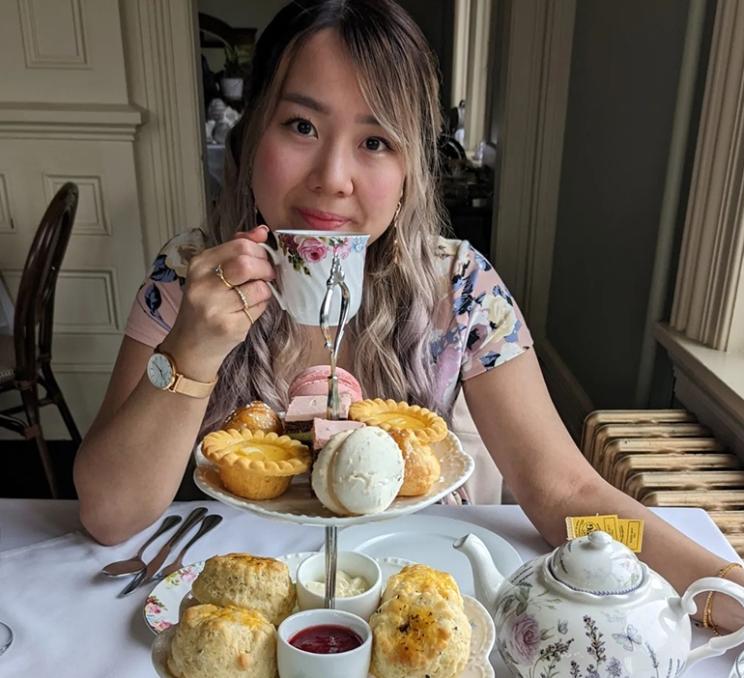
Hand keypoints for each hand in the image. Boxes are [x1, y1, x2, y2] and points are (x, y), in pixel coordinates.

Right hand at [160, 226, 274, 379]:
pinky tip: (248, 310)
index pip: (240, 245)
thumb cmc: (204, 306)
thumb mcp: (211, 273)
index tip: (262, 259)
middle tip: (267, 276)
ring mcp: (215, 307)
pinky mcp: (230, 327)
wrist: (190, 346)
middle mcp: (203, 284)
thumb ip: (236, 250)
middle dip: (266, 269)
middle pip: (248, 264)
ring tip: (255, 295)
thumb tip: (262, 231)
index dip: (259, 251)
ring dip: (265, 290)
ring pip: (259, 288)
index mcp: (199, 265)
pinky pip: (260, 308)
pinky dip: (262, 307)